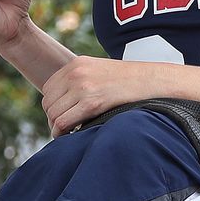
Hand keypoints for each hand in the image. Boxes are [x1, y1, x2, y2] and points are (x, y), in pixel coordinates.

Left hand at [40, 56, 164, 134]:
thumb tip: (67, 101)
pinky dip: (61, 133)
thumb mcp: (100, 71)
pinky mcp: (91, 102)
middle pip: (48, 102)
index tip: (62, 117)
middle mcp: (76, 73)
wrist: (151, 80)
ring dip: (57, 127)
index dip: (52, 106)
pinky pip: (63, 122)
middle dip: (53, 118)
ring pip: (53, 114)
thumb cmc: (129, 81)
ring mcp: (82, 87)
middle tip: (64, 128)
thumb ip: (81, 79)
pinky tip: (69, 136)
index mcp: (76, 64)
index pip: (49, 89)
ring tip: (67, 133)